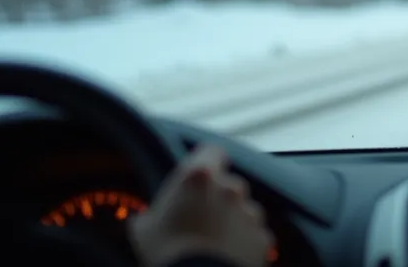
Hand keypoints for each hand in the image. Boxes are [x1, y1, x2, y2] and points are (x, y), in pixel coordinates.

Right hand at [130, 144, 273, 266]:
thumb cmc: (166, 252)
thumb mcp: (144, 228)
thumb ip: (150, 213)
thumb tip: (144, 219)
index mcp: (200, 177)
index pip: (211, 151)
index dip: (207, 161)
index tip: (201, 174)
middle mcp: (231, 188)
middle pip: (229, 184)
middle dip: (217, 198)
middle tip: (199, 219)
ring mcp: (251, 212)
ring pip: (243, 210)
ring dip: (232, 221)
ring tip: (211, 243)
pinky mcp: (263, 236)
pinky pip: (253, 235)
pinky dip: (243, 242)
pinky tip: (225, 255)